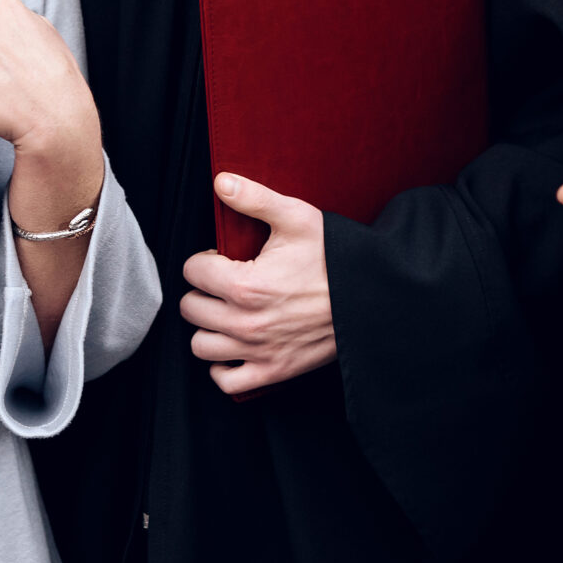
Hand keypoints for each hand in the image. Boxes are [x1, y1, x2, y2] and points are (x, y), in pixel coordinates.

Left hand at [179, 174, 336, 394]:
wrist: (372, 298)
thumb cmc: (335, 258)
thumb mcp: (297, 218)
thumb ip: (255, 198)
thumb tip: (221, 181)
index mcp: (245, 285)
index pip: (192, 271)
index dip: (205, 259)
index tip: (225, 258)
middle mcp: (246, 323)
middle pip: (190, 308)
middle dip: (202, 291)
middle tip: (225, 282)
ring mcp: (258, 351)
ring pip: (201, 345)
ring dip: (208, 327)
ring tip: (227, 311)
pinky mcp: (273, 373)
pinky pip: (226, 381)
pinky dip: (223, 366)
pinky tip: (235, 345)